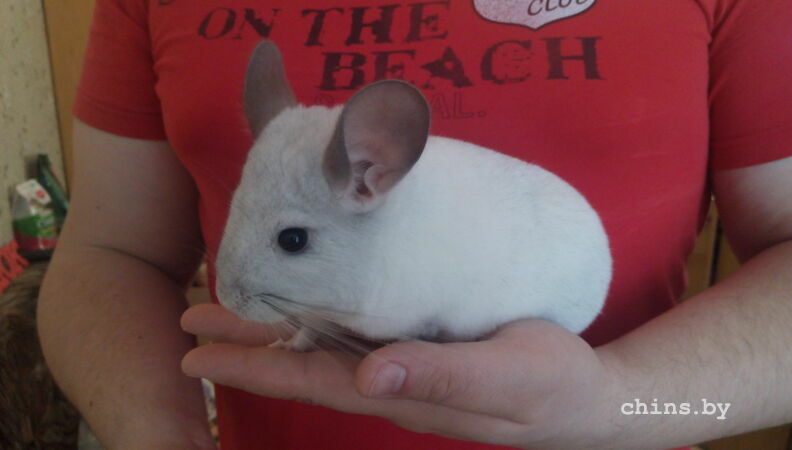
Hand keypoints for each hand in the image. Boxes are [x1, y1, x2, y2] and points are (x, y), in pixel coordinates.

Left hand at [180, 304, 618, 447]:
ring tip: (228, 310)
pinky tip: (307, 300)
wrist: (588, 399)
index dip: (253, 368)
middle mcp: (390, 382)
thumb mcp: (506, 380)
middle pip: (304, 363)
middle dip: (247, 345)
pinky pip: (355, 332)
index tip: (197, 356)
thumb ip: (440, 376)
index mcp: (400, 392)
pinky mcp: (422, 346)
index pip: (311, 381)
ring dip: (275, 331)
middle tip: (192, 321)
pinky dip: (319, 317)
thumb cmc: (551, 387)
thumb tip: (369, 375)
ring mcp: (404, 367)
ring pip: (324, 347)